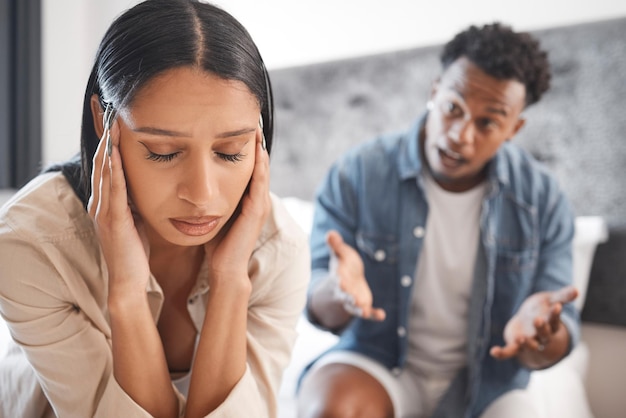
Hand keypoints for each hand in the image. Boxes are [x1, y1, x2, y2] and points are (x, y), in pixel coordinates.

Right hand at [88, 117, 150, 298]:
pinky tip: (114, 153)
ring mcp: (104, 211)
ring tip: (110, 120)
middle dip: (102, 131)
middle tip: (102, 103)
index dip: (106, 136)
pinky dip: (113, 170)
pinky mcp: (114, 222)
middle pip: (100, 159)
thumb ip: (134, 199)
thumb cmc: (135, 250)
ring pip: (104, 171)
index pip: (106, 161)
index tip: (109, 111)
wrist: (129, 281)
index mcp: (107, 200)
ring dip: (107, 144)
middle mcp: (100, 202)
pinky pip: (113, 191)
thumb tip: (145, 180)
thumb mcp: (135, 217)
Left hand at [203, 123, 270, 285]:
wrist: (225, 269)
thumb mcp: (213, 215)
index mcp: (246, 200)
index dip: (244, 147)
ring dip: (261, 149)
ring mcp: (259, 205)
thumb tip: (192, 185)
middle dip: (256, 143)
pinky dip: (261, 166)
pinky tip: (258, 150)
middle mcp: (256, 200)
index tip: (238, 126)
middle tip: (254, 119)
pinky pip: (260, 183)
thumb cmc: (217, 245)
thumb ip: (209, 200)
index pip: (248, 168)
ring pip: (262, 170)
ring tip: (258, 128)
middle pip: (258, 165)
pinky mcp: (257, 211)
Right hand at [326, 230, 385, 320]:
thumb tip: (330, 233)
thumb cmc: (343, 265)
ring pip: (355, 307)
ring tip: (365, 312)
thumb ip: (336, 245)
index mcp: (339, 277)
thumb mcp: (340, 254)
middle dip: (348, 297)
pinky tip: (382, 315)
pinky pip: (369, 312)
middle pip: (345, 295)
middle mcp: (345, 291)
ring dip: (359, 309)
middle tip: (353, 299)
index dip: (339, 280)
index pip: (338, 279)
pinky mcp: (364, 305)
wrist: (346, 280)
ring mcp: (354, 300)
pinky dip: (375, 315)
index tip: (340, 281)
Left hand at [490, 285, 577, 360]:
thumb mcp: (551, 300)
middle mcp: (541, 336)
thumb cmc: (542, 309)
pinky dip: (502, 353)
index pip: (554, 320)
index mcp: (551, 325)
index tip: (557, 306)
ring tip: (521, 338)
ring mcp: (529, 341)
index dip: (555, 314)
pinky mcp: (515, 345)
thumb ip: (563, 296)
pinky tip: (493, 351)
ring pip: (529, 345)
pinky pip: (509, 351)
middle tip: (538, 320)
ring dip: (525, 343)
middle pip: (543, 334)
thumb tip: (577, 290)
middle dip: (541, 328)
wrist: (529, 321)